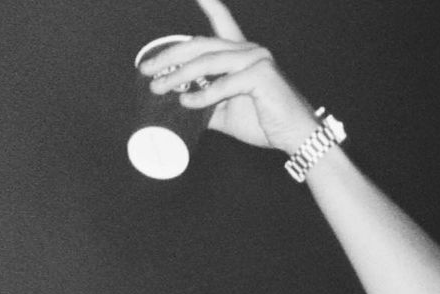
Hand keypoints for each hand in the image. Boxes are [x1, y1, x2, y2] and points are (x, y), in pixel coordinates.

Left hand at [139, 0, 317, 154]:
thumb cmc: (263, 122)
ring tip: (158, 88)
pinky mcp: (261, 75)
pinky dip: (202, 96)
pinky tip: (186, 103)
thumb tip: (177, 105)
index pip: (222, 22)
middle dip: (170, 56)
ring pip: (208, 62)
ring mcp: (255, 59)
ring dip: (179, 76)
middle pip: (201, 45)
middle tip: (146, 69)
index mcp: (240, 54)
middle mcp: (248, 50)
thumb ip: (204, 104)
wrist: (293, 136)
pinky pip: (223, 84)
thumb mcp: (224, 113)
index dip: (210, 5)